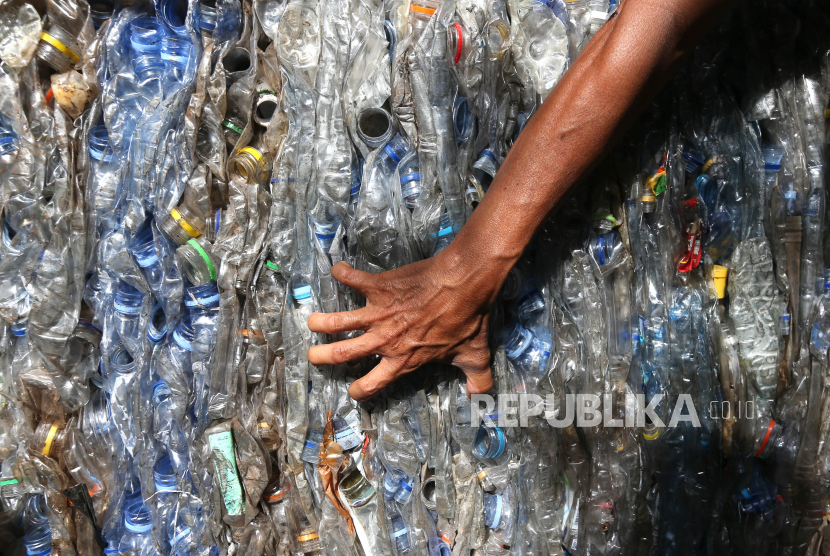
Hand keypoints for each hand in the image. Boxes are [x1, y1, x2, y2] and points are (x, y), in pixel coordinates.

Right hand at [307, 250, 495, 400]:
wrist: (462, 283)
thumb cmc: (467, 320)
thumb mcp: (474, 355)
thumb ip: (476, 379)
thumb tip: (480, 394)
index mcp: (403, 360)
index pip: (372, 384)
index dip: (360, 390)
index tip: (354, 389)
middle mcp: (384, 340)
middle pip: (342, 354)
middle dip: (322, 357)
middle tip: (313, 356)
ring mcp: (378, 312)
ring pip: (337, 321)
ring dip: (320, 322)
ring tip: (312, 322)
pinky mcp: (378, 286)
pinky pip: (352, 278)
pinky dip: (342, 273)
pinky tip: (338, 270)